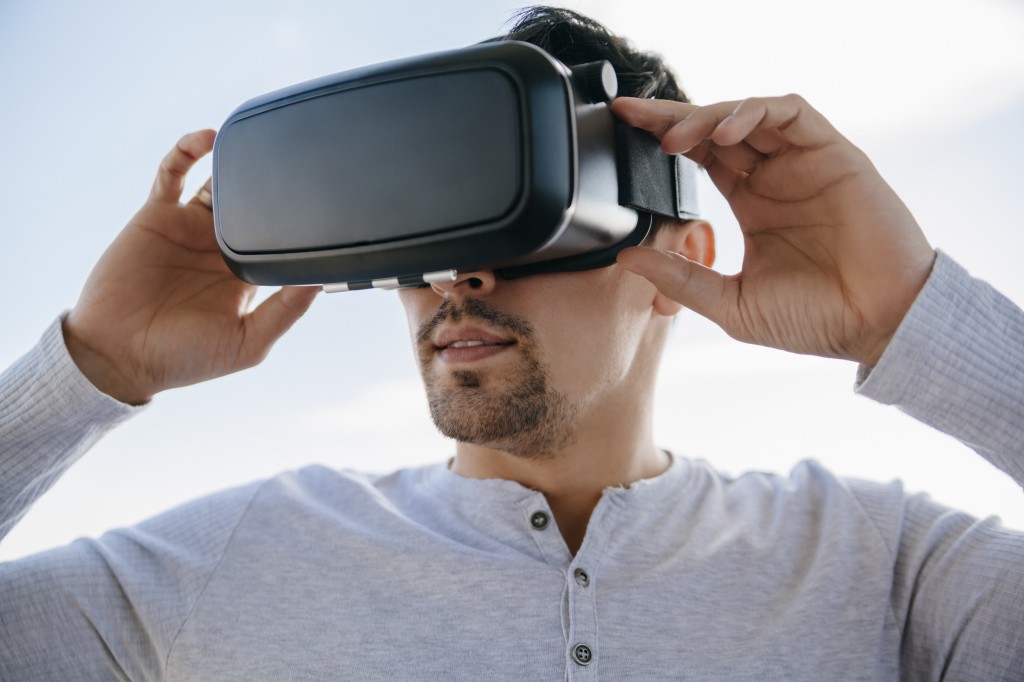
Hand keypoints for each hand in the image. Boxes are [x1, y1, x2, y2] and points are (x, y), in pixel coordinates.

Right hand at [64, 130, 318, 403]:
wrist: (119, 355)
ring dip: (237, 159)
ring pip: (221, 180)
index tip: (330, 198)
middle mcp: (222, 245)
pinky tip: (208, 138)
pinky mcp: (158, 214)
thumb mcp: (248, 342)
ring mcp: (191, 226)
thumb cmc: (185, 358)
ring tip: (258, 141)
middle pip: (256, 200)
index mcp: (249, 272)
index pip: (283, 235)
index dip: (302, 217)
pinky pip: (174, 172)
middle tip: (299, 157)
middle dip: (275, 179)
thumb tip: (321, 280)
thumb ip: (286, 310)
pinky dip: (189, 150)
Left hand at [612, 95, 935, 365]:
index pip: (700, 157)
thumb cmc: (816, 319)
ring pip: (749, 114)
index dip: (663, 139)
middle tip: (631, 117)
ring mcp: (804, 163)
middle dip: (671, 118)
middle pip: (717, 128)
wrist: (879, 327)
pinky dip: (754, 114)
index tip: (623, 131)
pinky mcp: (834, 155)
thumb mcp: (731, 304)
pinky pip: (792, 114)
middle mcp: (776, 178)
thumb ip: (681, 278)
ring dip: (706, 116)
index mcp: (753, 205)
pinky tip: (724, 135)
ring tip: (674, 138)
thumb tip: (627, 257)